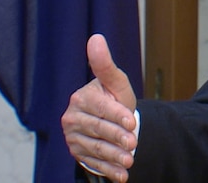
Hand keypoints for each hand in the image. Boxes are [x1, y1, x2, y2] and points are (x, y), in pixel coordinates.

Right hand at [61, 34, 138, 181]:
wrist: (112, 118)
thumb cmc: (114, 96)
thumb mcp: (115, 81)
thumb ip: (105, 64)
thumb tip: (96, 38)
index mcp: (81, 99)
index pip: (100, 109)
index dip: (116, 116)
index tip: (132, 122)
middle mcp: (72, 119)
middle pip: (98, 130)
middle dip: (117, 138)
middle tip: (134, 144)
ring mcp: (73, 138)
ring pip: (96, 149)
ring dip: (114, 157)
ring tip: (131, 160)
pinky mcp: (77, 154)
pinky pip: (93, 164)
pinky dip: (109, 171)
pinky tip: (122, 176)